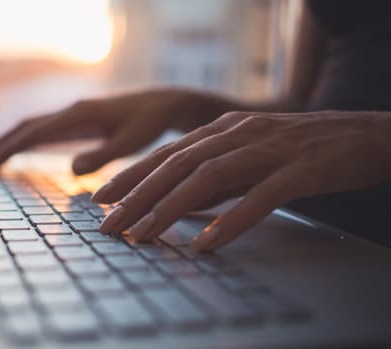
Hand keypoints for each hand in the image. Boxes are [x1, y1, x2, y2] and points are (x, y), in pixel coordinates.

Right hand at [0, 88, 228, 174]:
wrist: (163, 104)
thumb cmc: (150, 123)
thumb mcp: (131, 142)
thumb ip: (103, 155)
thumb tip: (71, 170)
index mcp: (79, 115)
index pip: (35, 132)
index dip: (10, 148)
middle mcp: (71, 111)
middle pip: (26, 127)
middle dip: (2, 145)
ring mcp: (73, 115)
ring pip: (33, 127)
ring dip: (10, 143)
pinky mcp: (79, 121)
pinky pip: (45, 130)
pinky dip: (27, 141)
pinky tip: (20, 152)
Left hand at [92, 111, 390, 251]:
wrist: (366, 133)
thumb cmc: (303, 148)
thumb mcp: (250, 155)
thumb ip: (217, 176)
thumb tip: (180, 204)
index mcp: (224, 129)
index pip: (167, 153)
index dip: (131, 175)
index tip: (101, 198)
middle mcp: (239, 133)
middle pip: (177, 165)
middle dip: (137, 196)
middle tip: (109, 224)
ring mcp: (269, 149)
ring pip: (208, 178)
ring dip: (170, 208)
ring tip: (143, 236)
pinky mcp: (300, 169)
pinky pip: (260, 197)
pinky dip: (230, 220)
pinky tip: (206, 244)